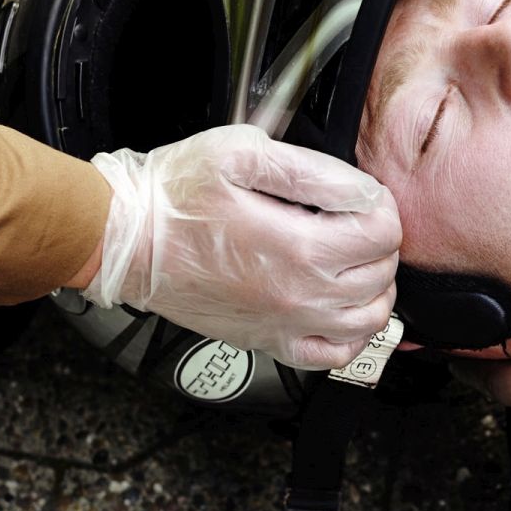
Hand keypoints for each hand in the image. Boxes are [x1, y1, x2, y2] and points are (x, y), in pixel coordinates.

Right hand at [86, 125, 399, 369]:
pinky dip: (354, 334)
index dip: (381, 206)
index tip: (363, 197)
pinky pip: (335, 355)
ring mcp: (286, 324)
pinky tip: (344, 309)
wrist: (127, 241)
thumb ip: (311, 172)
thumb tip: (360, 190)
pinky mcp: (268, 341)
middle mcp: (299, 295)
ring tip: (356, 261)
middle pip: (381, 273)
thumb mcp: (242, 154)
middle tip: (354, 222)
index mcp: (298, 247)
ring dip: (375, 287)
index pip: (383, 233)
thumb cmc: (174, 196)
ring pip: (369, 318)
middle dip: (379, 242)